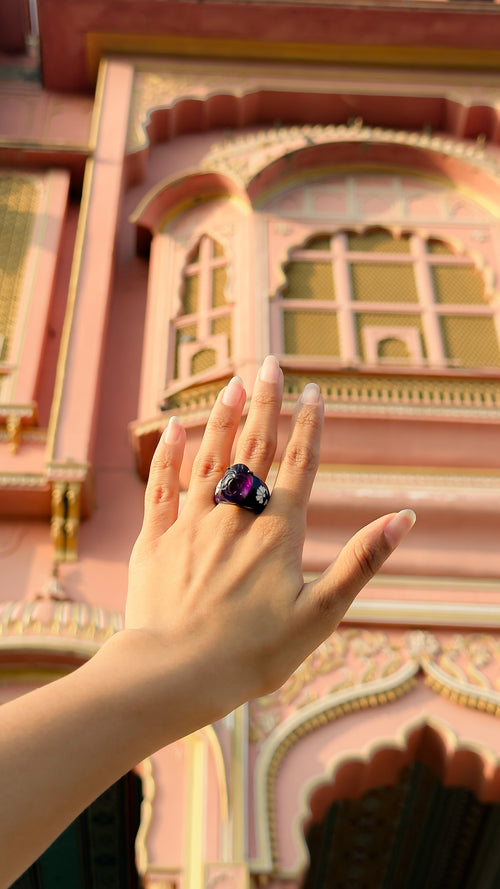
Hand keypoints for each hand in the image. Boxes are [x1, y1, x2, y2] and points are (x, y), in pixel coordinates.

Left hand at [125, 356, 414, 732]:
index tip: (314, 391)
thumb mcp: (321, 613)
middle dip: (267, 404)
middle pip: (255, 449)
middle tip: (271, 364)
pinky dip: (169, 453)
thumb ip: (361, 561)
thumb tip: (403, 518)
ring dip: (224, 417)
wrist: (177, 674)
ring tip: (235, 382)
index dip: (308, 425)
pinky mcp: (155, 540)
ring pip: (210, 457)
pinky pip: (161, 486)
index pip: (299, 465)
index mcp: (276, 533)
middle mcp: (235, 517)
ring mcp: (191, 524)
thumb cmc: (254, 653)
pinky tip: (176, 426)